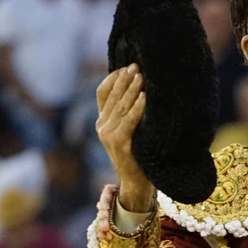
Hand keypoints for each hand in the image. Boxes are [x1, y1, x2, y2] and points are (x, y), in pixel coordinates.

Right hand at [95, 65, 153, 213]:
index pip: (102, 93)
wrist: (136, 181)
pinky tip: (145, 96)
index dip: (113, 78)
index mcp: (102, 121)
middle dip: (124, 79)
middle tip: (136, 66)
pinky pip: (129, 120)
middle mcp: (102, 126)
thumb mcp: (129, 129)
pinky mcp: (118, 143)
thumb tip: (141, 84)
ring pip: (121, 106)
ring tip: (141, 76)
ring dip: (132, 89)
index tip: (125, 67)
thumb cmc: (139, 152)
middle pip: (112, 96)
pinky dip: (138, 107)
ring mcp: (108, 135)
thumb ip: (128, 112)